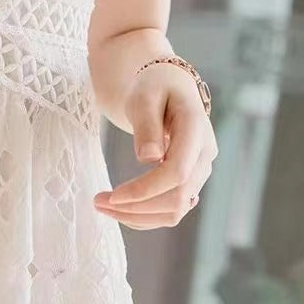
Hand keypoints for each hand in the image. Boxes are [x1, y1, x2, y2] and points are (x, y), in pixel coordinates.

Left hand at [93, 61, 217, 228]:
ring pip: (175, 211)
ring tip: (103, 207)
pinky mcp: (189, 184)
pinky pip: (170, 211)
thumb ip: (146, 124)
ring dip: (138, 216)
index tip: (113, 196)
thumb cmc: (153, 87)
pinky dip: (143, 216)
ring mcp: (200, 173)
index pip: (177, 172)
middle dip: (136, 207)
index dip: (145, 190)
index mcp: (197, 129)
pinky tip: (118, 209)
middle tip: (98, 202)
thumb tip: (149, 159)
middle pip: (177, 198)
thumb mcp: (143, 96)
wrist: (168, 88)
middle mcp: (205, 155)